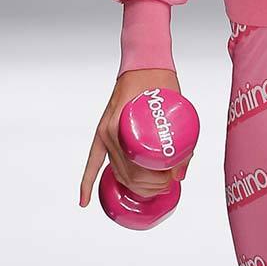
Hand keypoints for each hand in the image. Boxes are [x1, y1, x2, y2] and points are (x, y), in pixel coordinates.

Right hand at [78, 65, 189, 208]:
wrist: (145, 63)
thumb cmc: (160, 82)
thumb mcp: (177, 110)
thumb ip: (182, 142)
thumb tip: (181, 174)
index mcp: (122, 127)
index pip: (135, 169)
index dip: (155, 181)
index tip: (172, 178)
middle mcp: (108, 132)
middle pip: (125, 174)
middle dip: (149, 185)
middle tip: (170, 181)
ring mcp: (104, 133)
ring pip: (116, 172)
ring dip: (134, 186)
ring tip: (156, 185)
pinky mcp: (104, 132)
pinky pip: (93, 162)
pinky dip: (87, 181)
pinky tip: (85, 202)